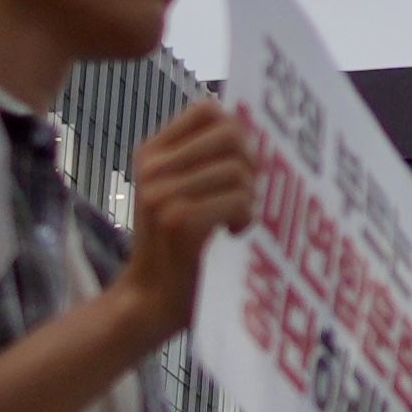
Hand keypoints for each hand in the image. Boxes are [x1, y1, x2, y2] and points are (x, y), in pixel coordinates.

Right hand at [112, 101, 259, 332]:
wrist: (152, 300)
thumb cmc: (181, 249)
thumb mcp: (183, 194)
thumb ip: (208, 162)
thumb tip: (260, 131)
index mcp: (153, 153)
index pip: (208, 110)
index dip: (238, 131)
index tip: (243, 164)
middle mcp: (153, 166)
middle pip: (230, 134)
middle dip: (251, 163)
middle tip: (247, 195)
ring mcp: (162, 191)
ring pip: (237, 169)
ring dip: (250, 198)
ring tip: (238, 220)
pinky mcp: (179, 220)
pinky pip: (237, 199)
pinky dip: (246, 217)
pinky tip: (234, 234)